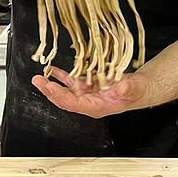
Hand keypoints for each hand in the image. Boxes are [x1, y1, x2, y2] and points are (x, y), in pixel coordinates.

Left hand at [32, 66, 150, 118]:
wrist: (139, 88)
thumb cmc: (137, 92)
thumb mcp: (135, 89)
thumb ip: (127, 89)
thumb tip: (120, 87)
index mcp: (96, 107)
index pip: (74, 104)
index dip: (61, 97)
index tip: (51, 87)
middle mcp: (88, 102)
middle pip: (64, 99)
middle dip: (50, 91)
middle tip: (38, 81)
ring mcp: (86, 93)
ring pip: (65, 90)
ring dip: (52, 83)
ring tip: (40, 76)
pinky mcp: (87, 84)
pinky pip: (71, 80)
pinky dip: (61, 75)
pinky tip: (52, 69)